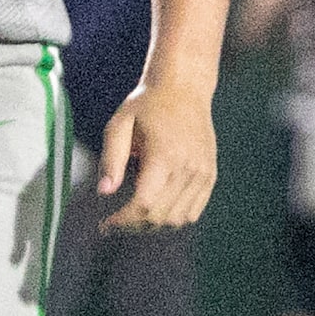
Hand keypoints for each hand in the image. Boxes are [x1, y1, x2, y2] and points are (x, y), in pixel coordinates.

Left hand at [98, 80, 216, 233]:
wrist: (184, 89)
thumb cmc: (147, 105)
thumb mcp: (119, 125)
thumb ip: (112, 159)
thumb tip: (104, 191)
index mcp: (165, 156)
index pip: (144, 204)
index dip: (122, 221)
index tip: (104, 225)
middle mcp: (189, 168)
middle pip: (161, 216)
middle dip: (133, 226)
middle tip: (113, 223)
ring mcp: (203, 173)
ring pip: (179, 219)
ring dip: (153, 226)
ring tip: (131, 218)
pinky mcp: (210, 175)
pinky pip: (194, 211)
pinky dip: (173, 218)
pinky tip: (154, 211)